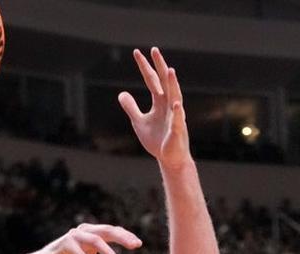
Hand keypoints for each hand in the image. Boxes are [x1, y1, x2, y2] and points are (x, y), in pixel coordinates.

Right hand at [32, 224, 141, 253]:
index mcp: (92, 234)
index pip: (113, 231)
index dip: (126, 236)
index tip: (139, 244)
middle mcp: (84, 231)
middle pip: (107, 231)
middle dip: (122, 237)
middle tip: (135, 245)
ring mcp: (73, 237)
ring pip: (95, 240)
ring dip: (107, 251)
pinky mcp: (64, 245)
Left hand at [118, 48, 190, 169]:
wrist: (169, 158)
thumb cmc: (156, 139)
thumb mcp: (138, 122)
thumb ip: (131, 107)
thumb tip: (121, 93)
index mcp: (160, 102)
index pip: (151, 80)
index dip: (145, 67)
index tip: (137, 52)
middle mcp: (169, 105)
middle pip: (165, 82)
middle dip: (160, 67)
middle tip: (154, 50)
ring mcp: (175, 116)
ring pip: (175, 96)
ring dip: (172, 84)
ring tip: (170, 70)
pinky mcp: (177, 131)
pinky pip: (178, 120)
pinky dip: (177, 113)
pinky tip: (176, 104)